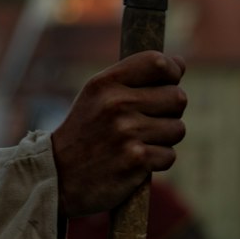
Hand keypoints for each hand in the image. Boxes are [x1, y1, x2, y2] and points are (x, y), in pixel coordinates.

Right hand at [50, 51, 186, 216]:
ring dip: (165, 138)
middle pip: (177, 97)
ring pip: (177, 128)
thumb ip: (136, 77)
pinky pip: (169, 155)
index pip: (156, 62)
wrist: (59, 176)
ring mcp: (127, 133)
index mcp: (106, 83)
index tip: (171, 80)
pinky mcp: (136, 161)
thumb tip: (180, 63)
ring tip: (141, 140)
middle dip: (171, 110)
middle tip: (150, 119)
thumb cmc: (86, 131)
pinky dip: (158, 160)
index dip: (172, 70)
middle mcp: (117, 103)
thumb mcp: (98, 95)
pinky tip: (137, 160)